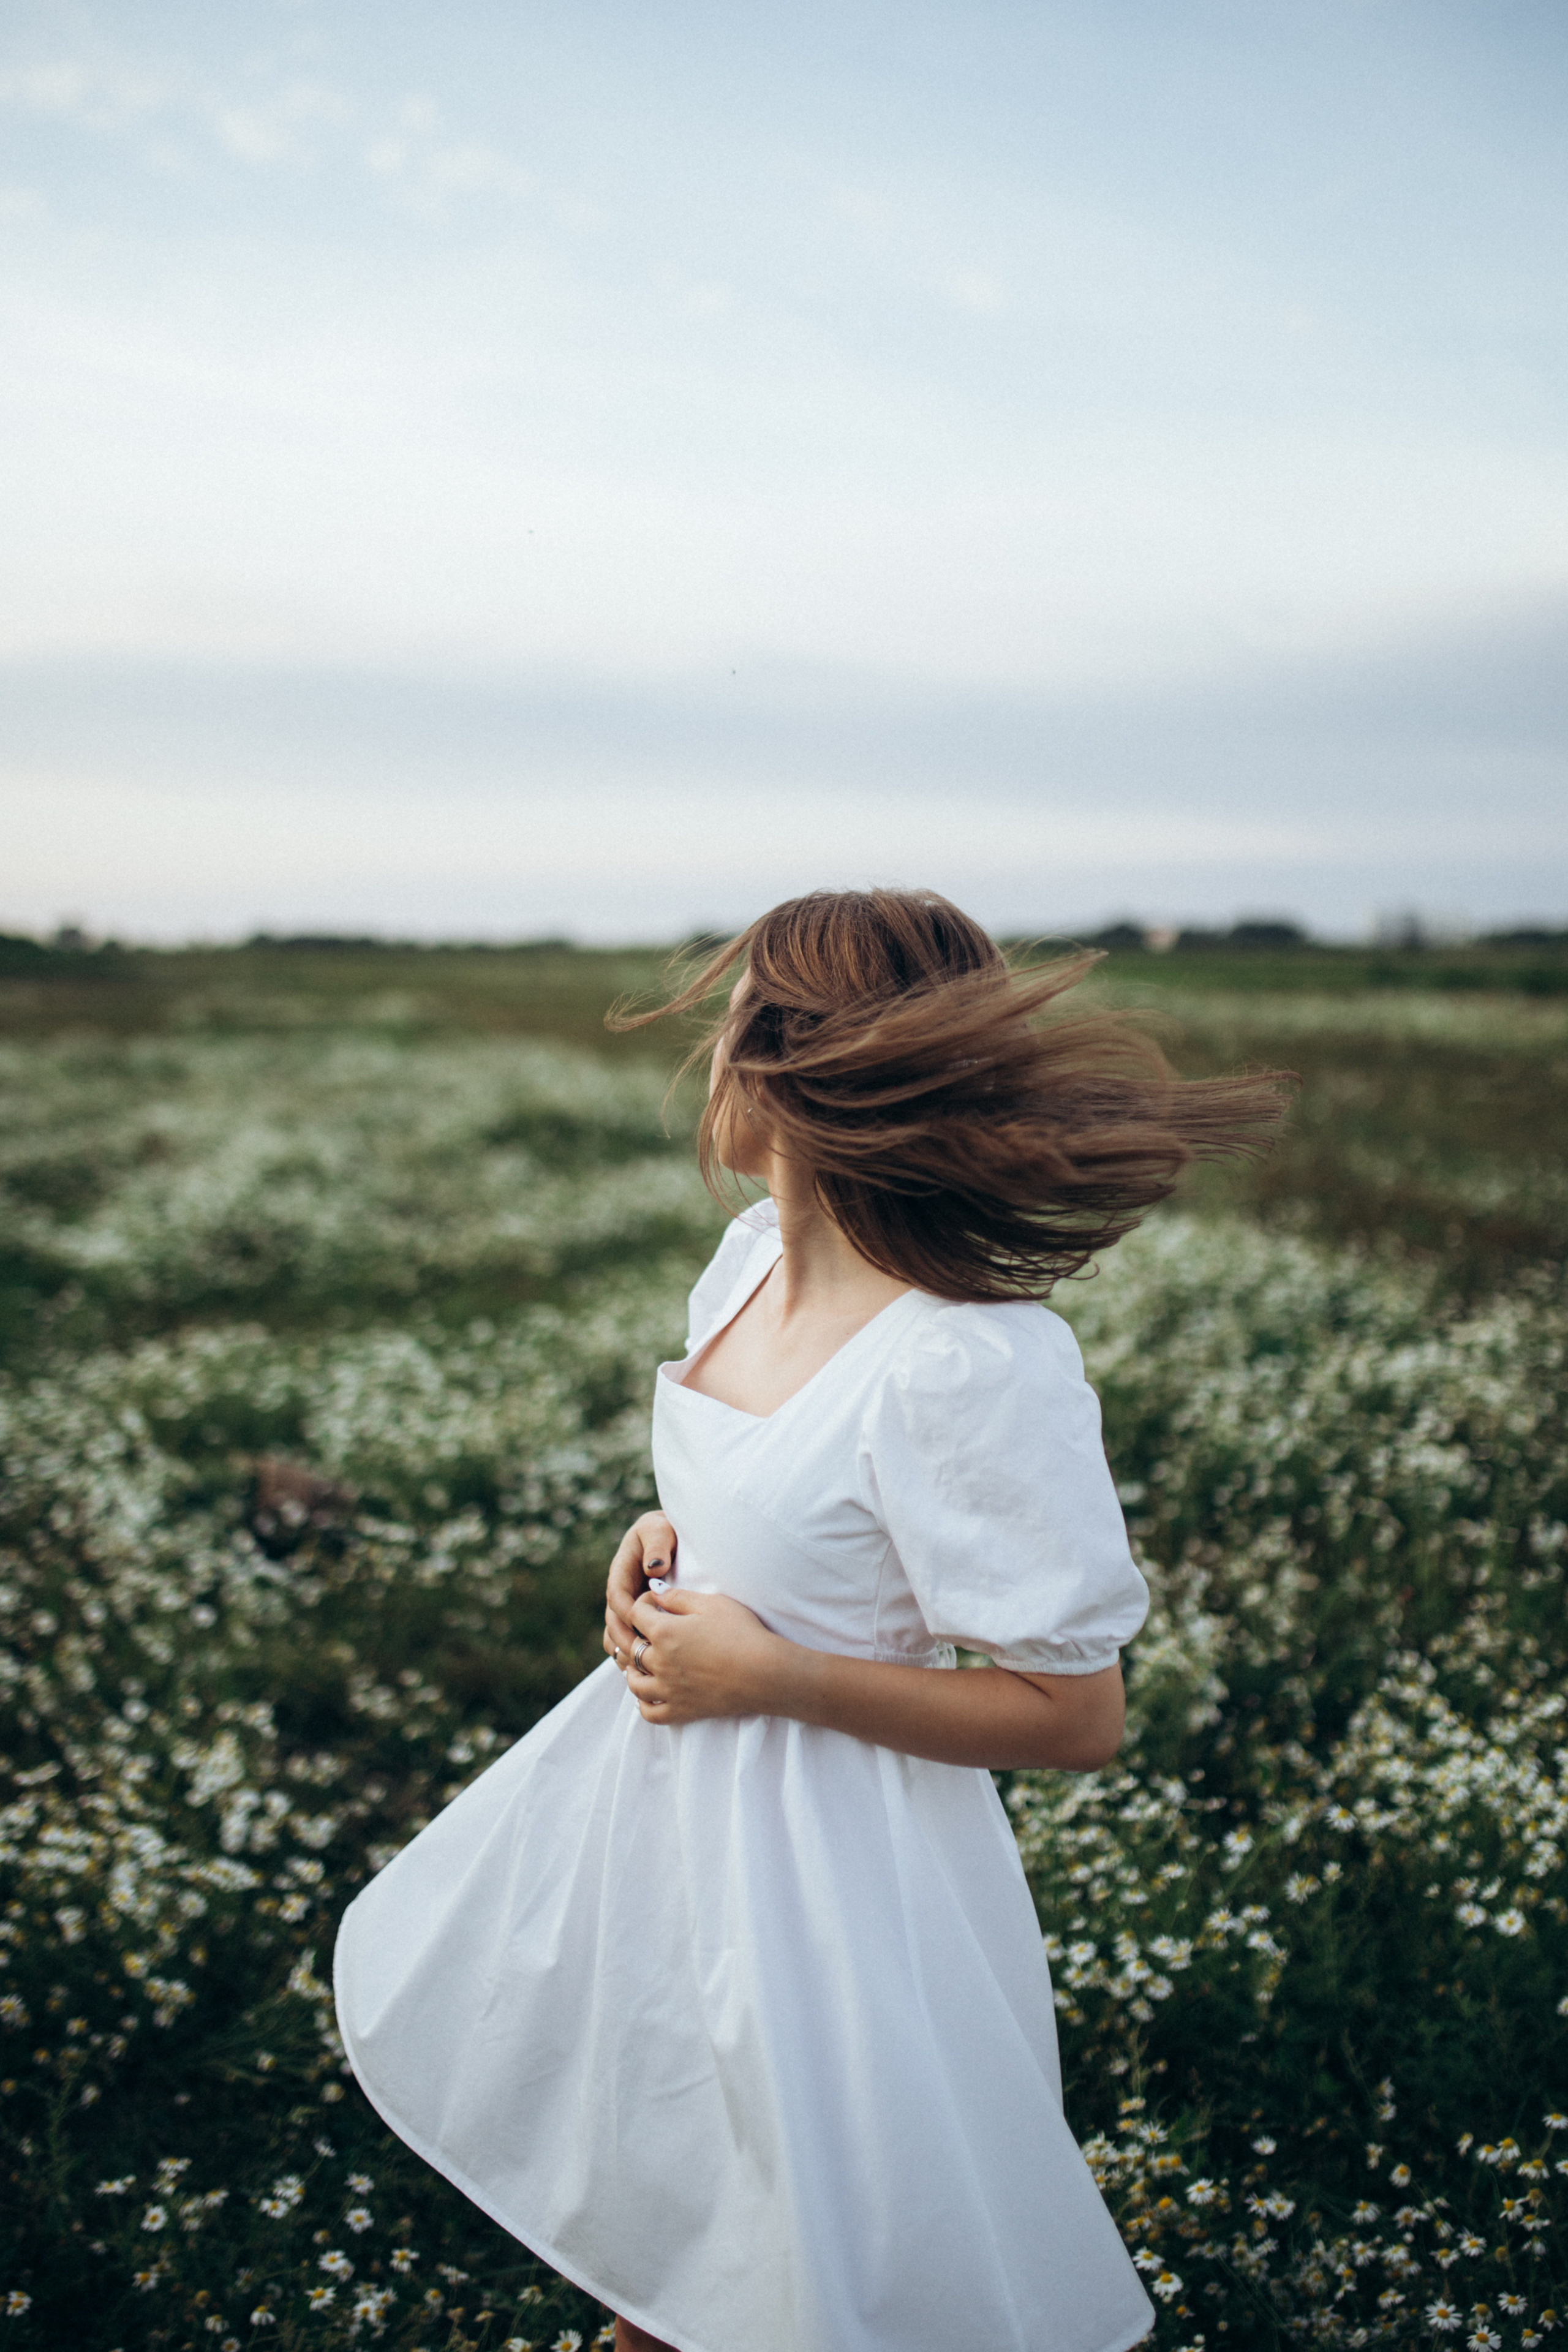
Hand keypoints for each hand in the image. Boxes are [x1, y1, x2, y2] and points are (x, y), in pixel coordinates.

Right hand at [603, 1511, 677, 1673]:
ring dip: (625, 1652)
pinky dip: (632, 1655)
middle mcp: (622, 1590)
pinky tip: (647, 1669)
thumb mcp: (661, 1529)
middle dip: (624, 1639)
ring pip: (616, 1634)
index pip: (617, 1595)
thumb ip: (657, 1544)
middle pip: (613, 1620)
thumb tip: (654, 1568)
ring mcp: (627, 1605)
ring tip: (641, 1669)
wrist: (676, 1535)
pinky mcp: (636, 1618)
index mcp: (622, 1569)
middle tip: (641, 1656)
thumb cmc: (669, 1530)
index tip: (642, 1626)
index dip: (626, 1613)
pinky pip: (627, 1640)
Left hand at [623, 1586, 787, 1724]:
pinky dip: (644, 1704)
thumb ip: (678, 1596)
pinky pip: (649, 1713)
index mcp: (664, 1632)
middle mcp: (660, 1662)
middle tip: (648, 1630)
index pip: (636, 1614)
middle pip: (633, 1648)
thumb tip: (654, 1590)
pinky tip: (653, 1692)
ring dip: (634, 1671)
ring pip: (635, 1684)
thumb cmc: (742, 1633)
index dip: (642, 1603)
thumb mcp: (712, 1604)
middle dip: (637, 1635)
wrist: (765, 1673)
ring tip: (642, 1663)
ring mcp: (669, 1690)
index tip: (653, 1602)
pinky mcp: (681, 1711)